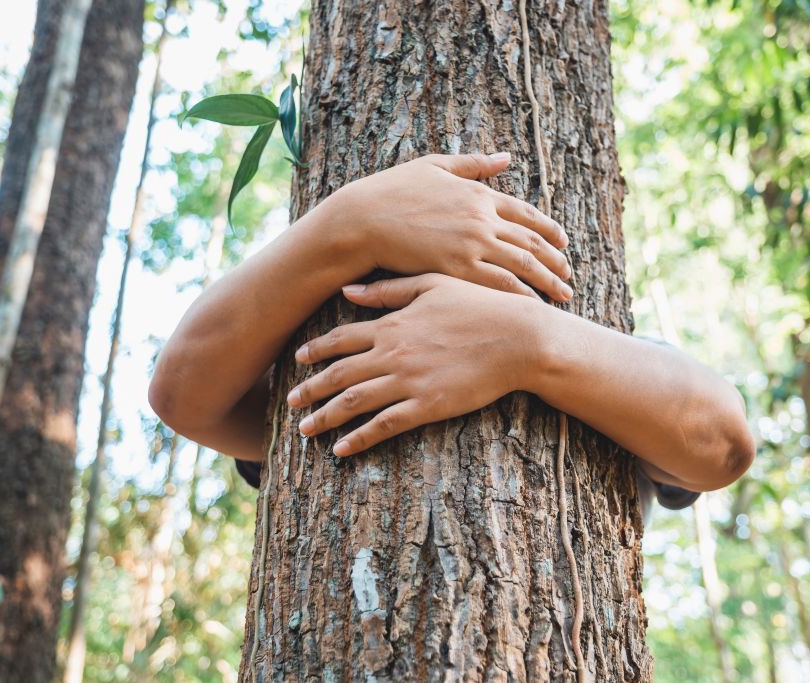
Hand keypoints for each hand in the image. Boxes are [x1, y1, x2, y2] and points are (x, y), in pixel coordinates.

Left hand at [286, 274, 549, 455]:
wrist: (518, 338)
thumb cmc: (481, 306)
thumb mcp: (433, 285)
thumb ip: (388, 290)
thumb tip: (348, 291)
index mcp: (393, 323)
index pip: (341, 339)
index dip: (316, 351)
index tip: (298, 360)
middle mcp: (393, 353)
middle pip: (339, 375)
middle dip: (310, 390)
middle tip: (290, 402)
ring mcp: (409, 381)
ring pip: (353, 402)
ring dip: (325, 417)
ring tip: (305, 429)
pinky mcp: (427, 406)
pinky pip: (384, 426)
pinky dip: (359, 438)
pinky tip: (341, 449)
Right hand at [325, 153, 572, 301]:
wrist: (363, 219)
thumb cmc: (391, 191)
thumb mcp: (435, 166)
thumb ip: (474, 164)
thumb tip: (506, 157)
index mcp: (479, 193)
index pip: (526, 214)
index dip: (548, 229)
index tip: (563, 242)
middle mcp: (482, 219)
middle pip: (531, 242)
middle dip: (555, 261)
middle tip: (569, 275)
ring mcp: (472, 244)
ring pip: (522, 266)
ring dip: (547, 282)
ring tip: (562, 295)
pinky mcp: (457, 268)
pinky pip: (499, 285)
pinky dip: (521, 297)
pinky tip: (533, 307)